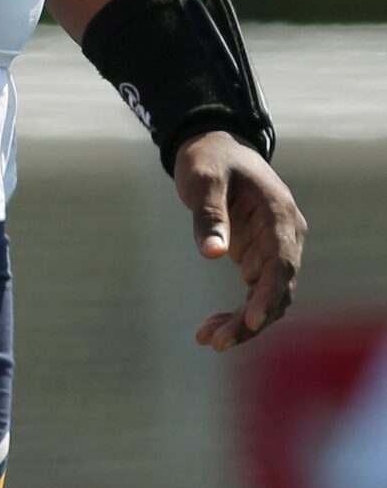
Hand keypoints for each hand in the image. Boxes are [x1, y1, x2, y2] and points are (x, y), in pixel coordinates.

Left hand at [172, 131, 304, 350]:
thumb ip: (209, 214)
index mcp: (279, 215)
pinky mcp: (259, 258)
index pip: (282, 263)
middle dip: (251, 319)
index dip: (269, 294)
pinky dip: (236, 312)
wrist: (213, 146)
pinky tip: (211, 328)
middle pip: (278, 289)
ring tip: (207, 339)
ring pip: (268, 298)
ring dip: (243, 322)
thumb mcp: (203, 179)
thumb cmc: (209, 159)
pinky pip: (254, 293)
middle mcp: (284, 237)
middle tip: (216, 342)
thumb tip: (212, 254)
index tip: (251, 320)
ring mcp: (274, 249)